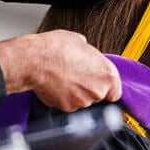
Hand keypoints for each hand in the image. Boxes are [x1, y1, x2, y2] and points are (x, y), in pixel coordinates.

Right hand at [0, 31, 121, 111]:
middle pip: (97, 95)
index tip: (99, 83)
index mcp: (107, 74)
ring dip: (75, 91)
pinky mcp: (66, 108)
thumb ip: (91, 56)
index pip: (115, 92)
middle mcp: (97, 91)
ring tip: (64, 76)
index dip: (106, 87)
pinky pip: (67, 103)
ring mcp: (81, 102)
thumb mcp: (81, 42)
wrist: (34, 60)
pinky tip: (56, 83)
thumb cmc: (56, 48)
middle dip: (88, 86)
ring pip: (82, 100)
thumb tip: (88, 57)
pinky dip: (63, 96)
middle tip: (76, 73)